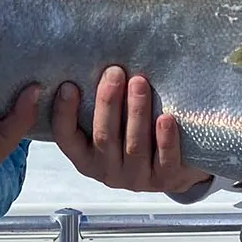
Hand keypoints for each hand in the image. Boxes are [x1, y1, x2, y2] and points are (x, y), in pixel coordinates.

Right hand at [53, 67, 211, 195]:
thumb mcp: (113, 121)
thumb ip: (102, 102)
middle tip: (114, 72)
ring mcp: (137, 178)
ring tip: (139, 82)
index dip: (64, 113)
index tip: (69, 85)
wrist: (177, 163)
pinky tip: (166, 118)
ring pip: (135, 146)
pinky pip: (165, 161)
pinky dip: (165, 139)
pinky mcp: (166, 180)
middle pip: (104, 137)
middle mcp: (108, 171)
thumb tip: (93, 61)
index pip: (67, 137)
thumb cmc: (136, 129)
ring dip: (136, 112)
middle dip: (108, 102)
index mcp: (86, 157)